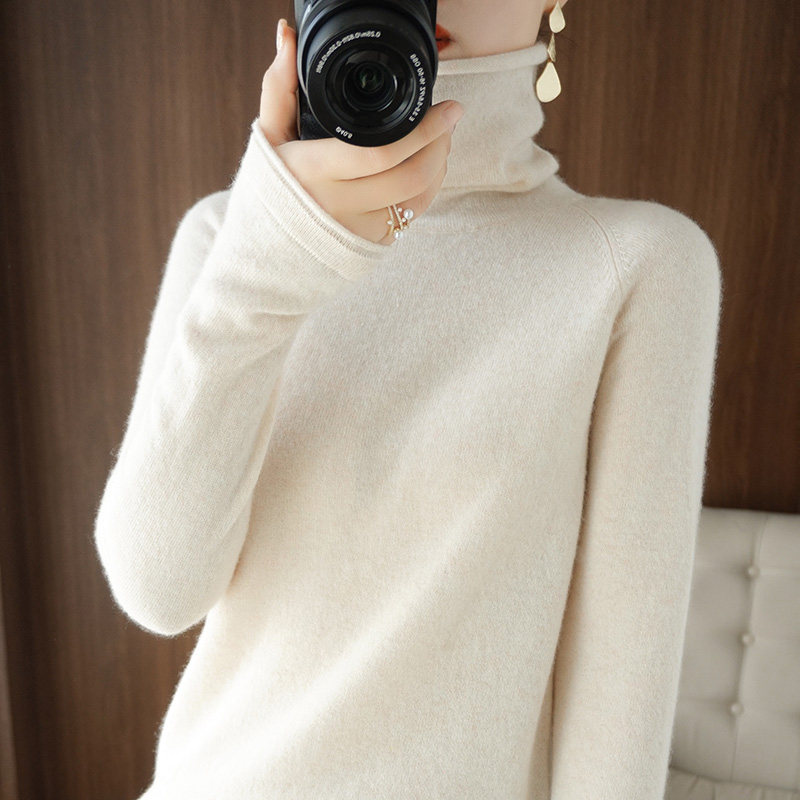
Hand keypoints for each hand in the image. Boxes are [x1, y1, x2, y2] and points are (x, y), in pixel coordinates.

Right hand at [259, 18, 464, 245]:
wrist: (269, 249)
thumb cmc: (272, 187)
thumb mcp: (269, 137)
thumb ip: (280, 85)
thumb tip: (287, 35)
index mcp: (315, 172)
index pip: (382, 152)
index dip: (423, 130)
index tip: (447, 108)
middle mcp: (340, 205)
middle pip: (411, 175)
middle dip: (439, 143)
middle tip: (448, 118)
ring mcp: (360, 229)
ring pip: (419, 196)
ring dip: (439, 164)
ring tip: (440, 139)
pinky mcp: (374, 244)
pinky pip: (413, 214)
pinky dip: (428, 187)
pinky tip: (427, 167)